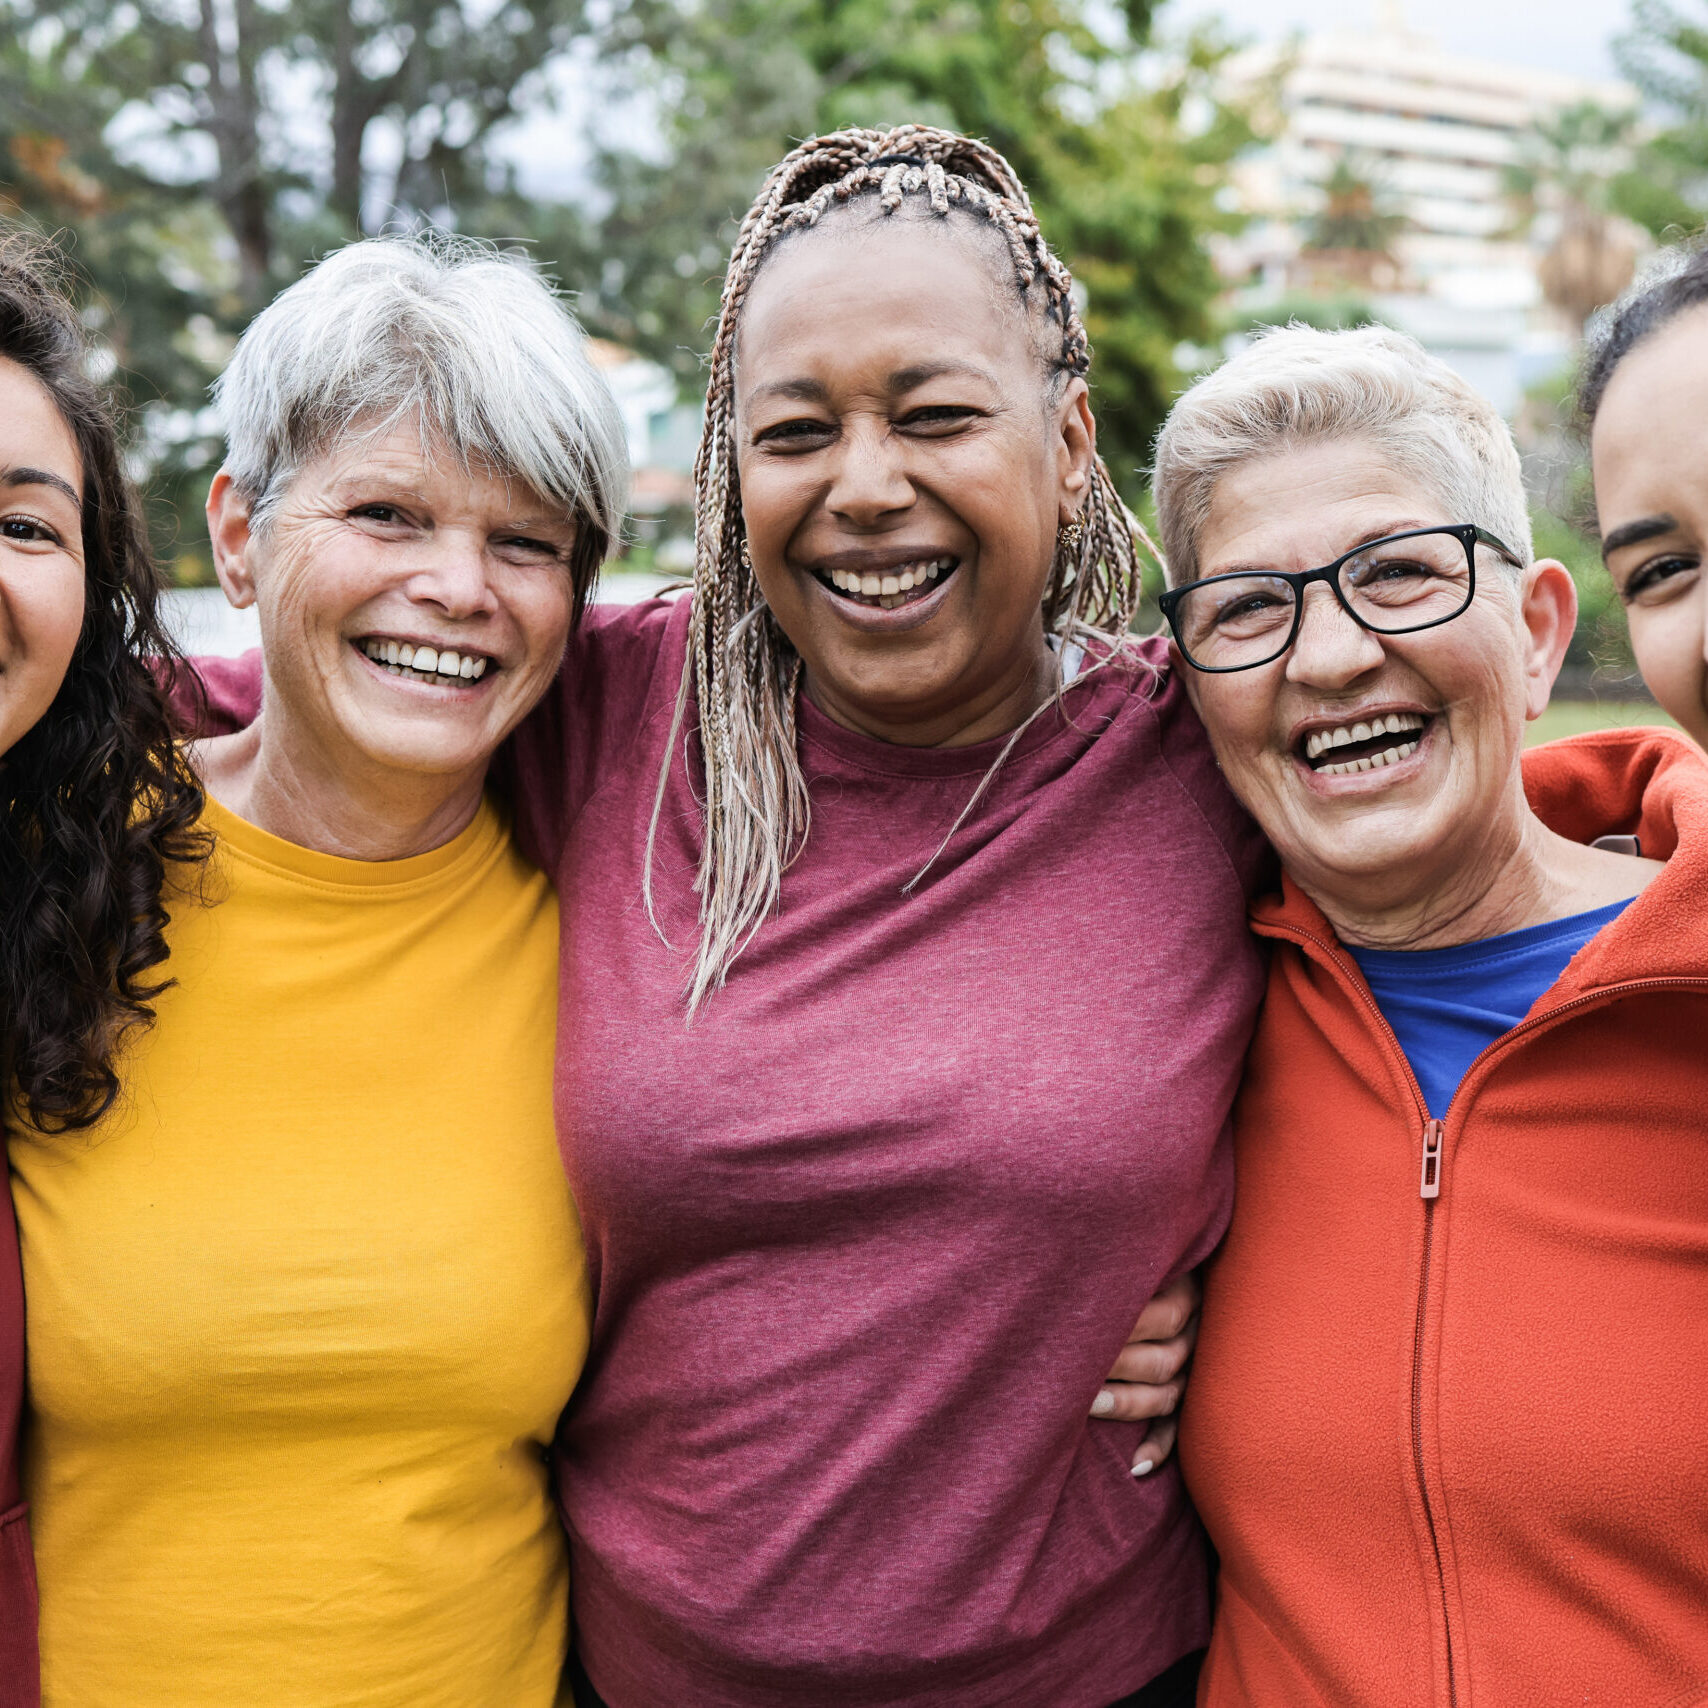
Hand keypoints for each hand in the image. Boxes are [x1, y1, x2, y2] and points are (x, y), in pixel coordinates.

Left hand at [1088, 1269, 1200, 1477]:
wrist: (1180, 1266)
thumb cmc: (1128, 1254)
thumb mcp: (1133, 1251)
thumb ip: (1112, 1261)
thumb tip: (1061, 1274)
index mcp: (1185, 1288)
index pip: (1159, 1315)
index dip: (1118, 1326)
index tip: (1074, 1330)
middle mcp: (1196, 1331)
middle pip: (1162, 1358)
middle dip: (1116, 1365)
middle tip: (1072, 1367)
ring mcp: (1197, 1365)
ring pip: (1169, 1393)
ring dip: (1129, 1403)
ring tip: (1088, 1404)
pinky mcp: (1189, 1394)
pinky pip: (1179, 1426)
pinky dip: (1159, 1447)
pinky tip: (1136, 1467)